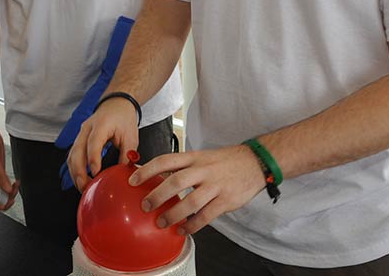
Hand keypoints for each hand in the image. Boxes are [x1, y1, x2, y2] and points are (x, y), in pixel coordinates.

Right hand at [67, 96, 139, 191]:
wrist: (116, 104)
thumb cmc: (123, 119)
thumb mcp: (131, 136)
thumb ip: (127, 154)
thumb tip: (123, 174)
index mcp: (102, 124)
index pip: (94, 142)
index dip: (93, 158)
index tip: (96, 173)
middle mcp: (87, 128)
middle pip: (77, 151)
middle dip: (79, 171)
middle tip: (85, 187)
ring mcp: (80, 133)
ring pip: (71, 155)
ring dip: (75, 173)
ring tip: (82, 188)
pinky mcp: (79, 140)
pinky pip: (72, 156)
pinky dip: (74, 169)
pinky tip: (80, 180)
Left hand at [130, 144, 265, 234]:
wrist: (256, 162)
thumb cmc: (225, 161)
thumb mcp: (202, 157)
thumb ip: (183, 167)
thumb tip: (158, 179)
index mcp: (194, 157)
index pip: (166, 160)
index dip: (147, 170)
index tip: (133, 180)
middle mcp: (203, 170)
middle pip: (176, 181)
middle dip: (157, 195)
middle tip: (144, 206)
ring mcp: (215, 185)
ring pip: (191, 201)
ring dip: (174, 214)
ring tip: (161, 222)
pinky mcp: (226, 199)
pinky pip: (207, 215)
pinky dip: (193, 225)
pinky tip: (184, 230)